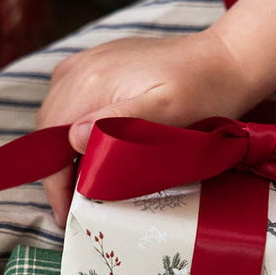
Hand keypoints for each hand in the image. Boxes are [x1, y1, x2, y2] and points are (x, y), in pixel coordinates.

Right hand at [36, 28, 255, 225]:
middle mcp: (81, 69)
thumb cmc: (202, 91)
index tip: (67, 216)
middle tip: (74, 206)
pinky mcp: (99, 62)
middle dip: (56, 170)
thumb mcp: (166, 111)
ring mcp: (88, 62)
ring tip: (80, 181)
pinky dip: (71, 125)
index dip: (56, 184)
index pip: (53, 143)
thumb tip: (72, 138)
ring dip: (61, 149)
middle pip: (49, 129)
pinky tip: (86, 145)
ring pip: (57, 115)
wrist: (225, 58)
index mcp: (91, 83)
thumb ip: (118, 123)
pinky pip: (69, 98)